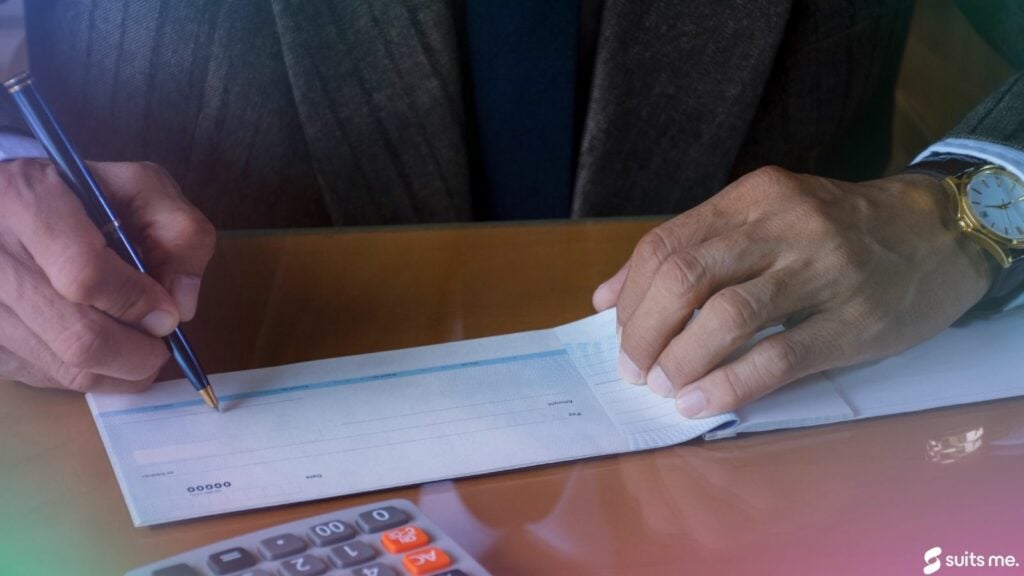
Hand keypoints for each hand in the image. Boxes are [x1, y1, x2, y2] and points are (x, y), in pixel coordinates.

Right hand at [0, 159, 215, 392]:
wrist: (5, 208)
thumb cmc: (79, 196)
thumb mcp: (139, 188)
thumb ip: (178, 232)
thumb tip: (182, 303)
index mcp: (24, 199)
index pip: (83, 273)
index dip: (136, 302)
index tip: (166, 313)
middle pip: (77, 336)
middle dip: (138, 353)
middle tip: (160, 345)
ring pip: (64, 368)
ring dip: (118, 370)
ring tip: (137, 347)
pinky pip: (46, 378)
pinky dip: (87, 373)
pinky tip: (98, 347)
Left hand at [592, 166, 991, 417]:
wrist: (937, 230)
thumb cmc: (835, 229)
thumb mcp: (763, 218)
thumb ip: (688, 249)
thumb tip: (608, 298)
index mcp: (751, 198)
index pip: (665, 245)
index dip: (630, 298)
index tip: (618, 335)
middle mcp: (783, 226)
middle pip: (685, 277)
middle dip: (645, 332)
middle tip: (633, 369)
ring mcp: (822, 271)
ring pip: (727, 317)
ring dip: (680, 360)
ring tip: (663, 387)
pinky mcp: (855, 321)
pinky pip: (778, 356)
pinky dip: (729, 385)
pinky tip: (700, 402)